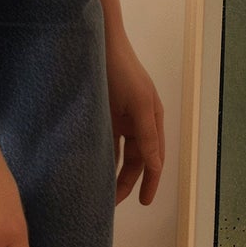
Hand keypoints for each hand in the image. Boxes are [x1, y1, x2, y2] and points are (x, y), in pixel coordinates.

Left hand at [105, 29, 164, 205]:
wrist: (98, 43)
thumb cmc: (121, 71)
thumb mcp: (138, 104)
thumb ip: (147, 136)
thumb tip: (156, 166)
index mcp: (152, 121)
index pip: (154, 159)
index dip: (150, 182)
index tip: (144, 203)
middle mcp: (137, 123)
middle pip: (135, 161)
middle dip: (127, 182)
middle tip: (111, 203)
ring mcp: (118, 119)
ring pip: (118, 154)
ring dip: (112, 172)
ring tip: (100, 192)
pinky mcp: (101, 115)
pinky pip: (102, 142)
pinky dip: (99, 157)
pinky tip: (90, 169)